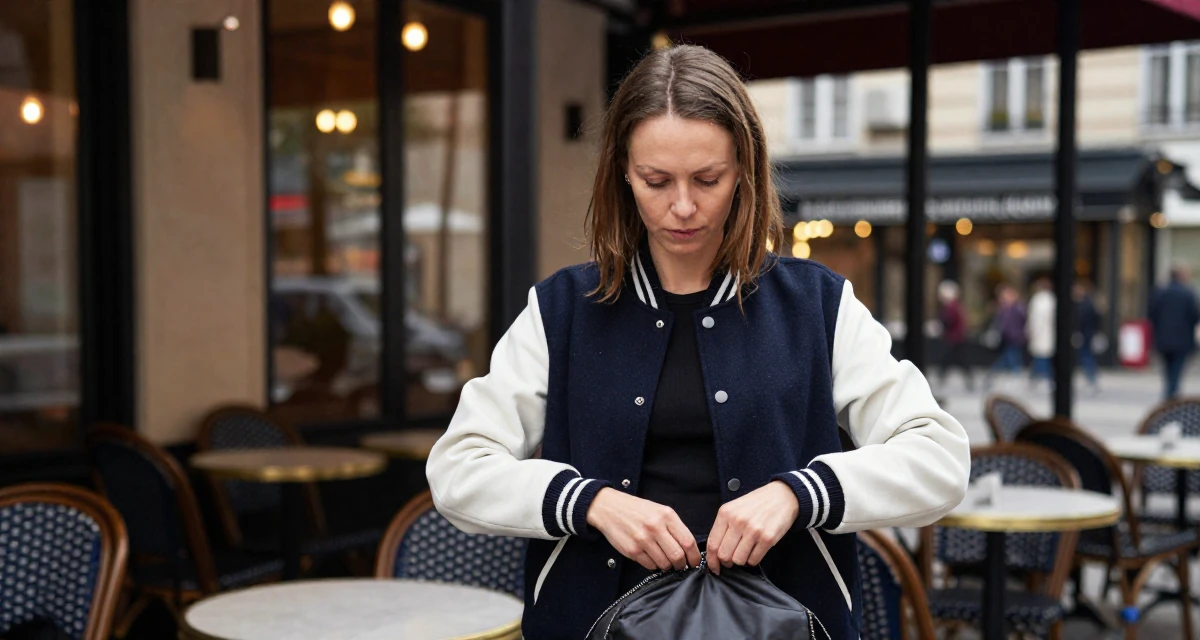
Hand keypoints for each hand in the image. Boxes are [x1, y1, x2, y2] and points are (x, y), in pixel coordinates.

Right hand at [586, 488, 701, 571]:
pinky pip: (650, 566)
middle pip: (677, 556)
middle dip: (681, 564)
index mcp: (666, 515)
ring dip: (667, 566)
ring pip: (664, 563)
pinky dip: (653, 565)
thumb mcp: (659, 510)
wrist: (609, 508)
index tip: (695, 562)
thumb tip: (688, 549)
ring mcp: (643, 539)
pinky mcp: (632, 550)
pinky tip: (651, 557)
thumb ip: (674, 527)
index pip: (688, 541)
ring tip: (664, 560)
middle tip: (680, 565)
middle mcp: (655, 527)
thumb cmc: (636, 510)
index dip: (694, 556)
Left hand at [705, 481, 799, 574]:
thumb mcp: (734, 508)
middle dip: (726, 562)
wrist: (781, 496)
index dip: (711, 560)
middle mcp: (738, 521)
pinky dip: (753, 560)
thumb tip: (714, 552)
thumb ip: (723, 527)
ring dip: (741, 561)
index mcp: (726, 513)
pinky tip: (755, 551)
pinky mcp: (767, 538)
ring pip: (738, 560)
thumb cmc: (756, 504)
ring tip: (745, 553)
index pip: (712, 544)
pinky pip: (754, 560)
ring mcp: (753, 530)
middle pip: (724, 555)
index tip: (714, 567)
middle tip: (731, 561)